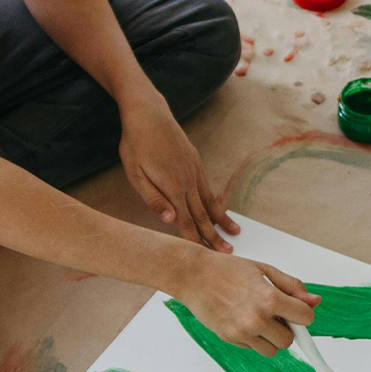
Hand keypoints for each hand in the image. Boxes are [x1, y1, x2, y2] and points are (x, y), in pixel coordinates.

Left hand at [118, 92, 237, 251]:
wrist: (149, 113)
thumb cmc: (136, 144)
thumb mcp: (135, 174)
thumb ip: (153, 199)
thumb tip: (169, 220)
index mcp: (173, 188)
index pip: (186, 221)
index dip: (196, 241)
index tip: (207, 258)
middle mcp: (188, 181)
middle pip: (203, 215)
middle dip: (215, 236)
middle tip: (229, 254)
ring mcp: (194, 171)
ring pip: (210, 202)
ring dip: (222, 220)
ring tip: (235, 232)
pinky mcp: (195, 162)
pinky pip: (208, 188)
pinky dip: (216, 202)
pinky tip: (220, 208)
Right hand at [179, 250, 318, 355]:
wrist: (194, 276)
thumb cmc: (228, 270)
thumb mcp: (265, 271)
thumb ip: (292, 287)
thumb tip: (315, 301)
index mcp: (270, 298)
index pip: (306, 319)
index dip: (303, 314)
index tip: (296, 310)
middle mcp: (257, 319)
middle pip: (289, 340)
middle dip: (286, 328)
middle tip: (274, 313)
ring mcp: (242, 332)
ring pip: (272, 350)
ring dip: (271, 338)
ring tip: (259, 318)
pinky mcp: (229, 338)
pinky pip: (254, 348)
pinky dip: (254, 339)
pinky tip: (243, 320)